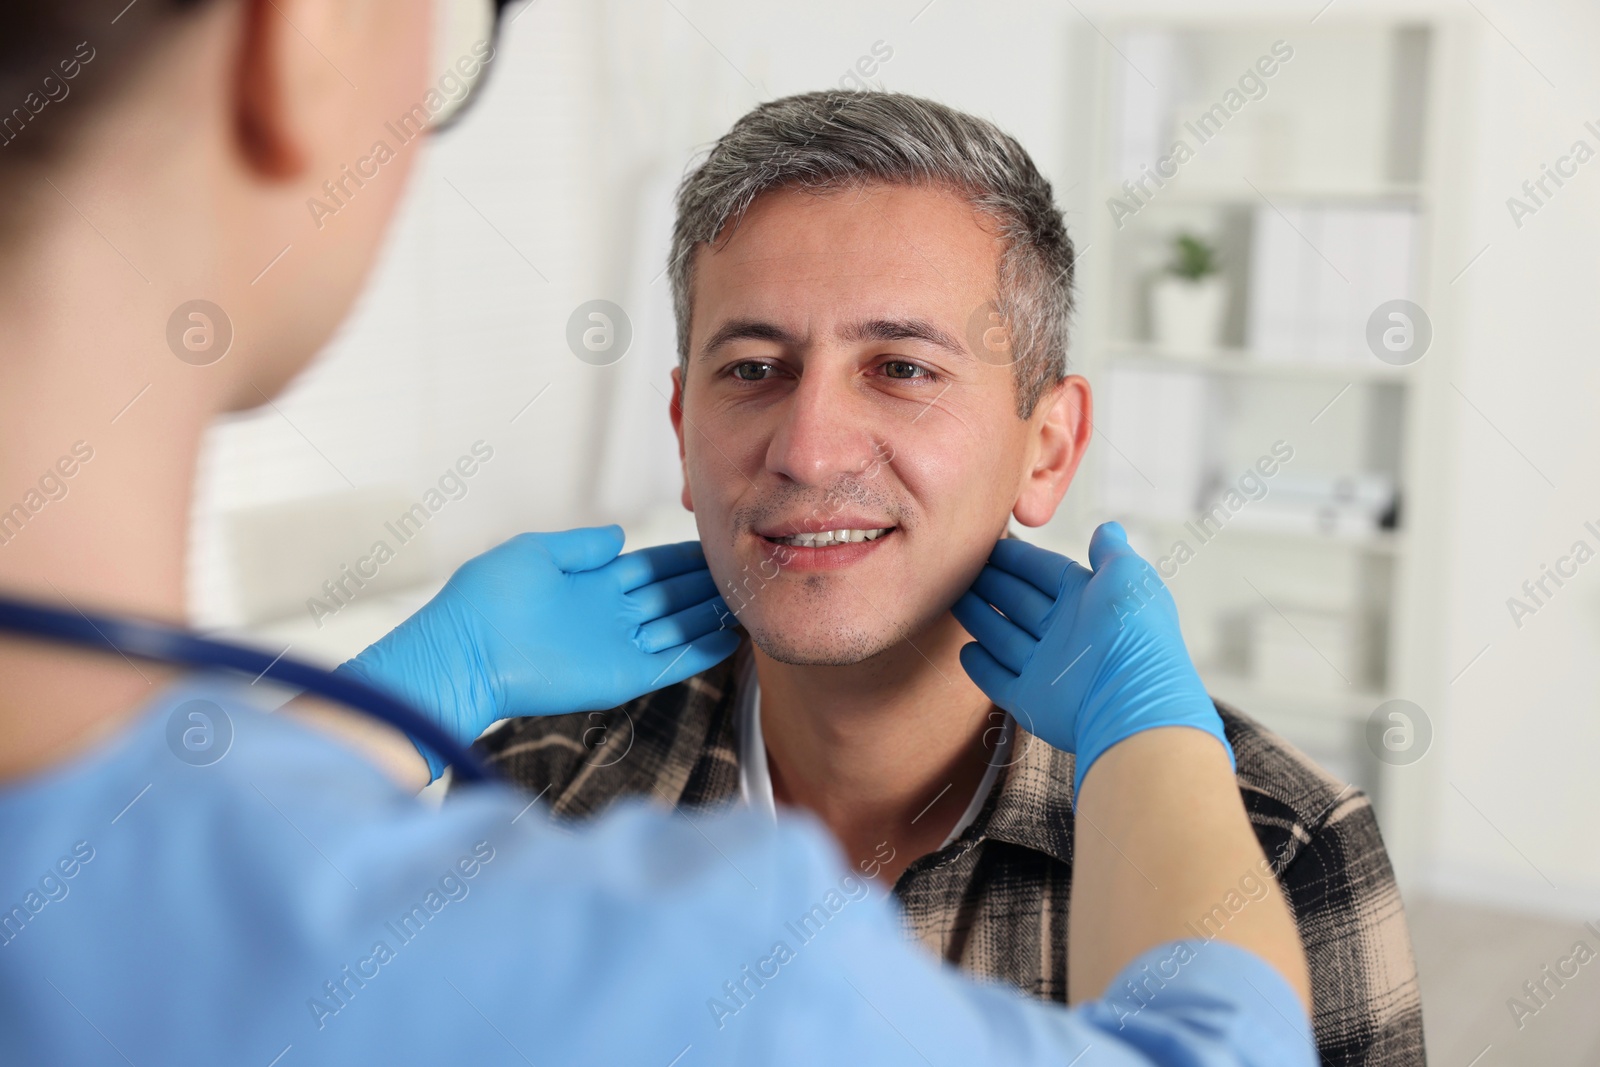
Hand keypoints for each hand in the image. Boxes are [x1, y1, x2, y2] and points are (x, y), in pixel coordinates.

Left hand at [337, 526, 738, 779]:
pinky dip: (701, 651)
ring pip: (679, 628)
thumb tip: (619, 537)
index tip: (716, 545)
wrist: (465, 653)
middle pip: (672, 596)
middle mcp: (610, 613)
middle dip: (706, 585)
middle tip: (746, 571)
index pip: (650, 567)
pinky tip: (731, 638)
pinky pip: (672, 663)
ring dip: (712, 616)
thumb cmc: (485, 599)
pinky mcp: (621, 677)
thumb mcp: (535, 552)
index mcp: (591, 582)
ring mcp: (618, 647)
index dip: (682, 558)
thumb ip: (582, 546)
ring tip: (750, 602)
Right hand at [951, 522, 1231, 796]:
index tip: (989, 544)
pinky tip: (964, 650)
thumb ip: (1111, 552)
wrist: (1131, 705)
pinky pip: (998, 680)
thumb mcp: (1127, 577)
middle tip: (959, 568)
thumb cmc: (1134, 635)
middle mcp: (1067, 633)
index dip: (1018, 559)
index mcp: (1089, 602)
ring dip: (978, 617)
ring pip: (1003, 636)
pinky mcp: (1030, 701)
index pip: (1045, 572)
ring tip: (950, 597)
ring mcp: (1047, 668)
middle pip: (1019, 602)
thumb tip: (1107, 528)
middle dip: (991, 584)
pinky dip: (981, 667)